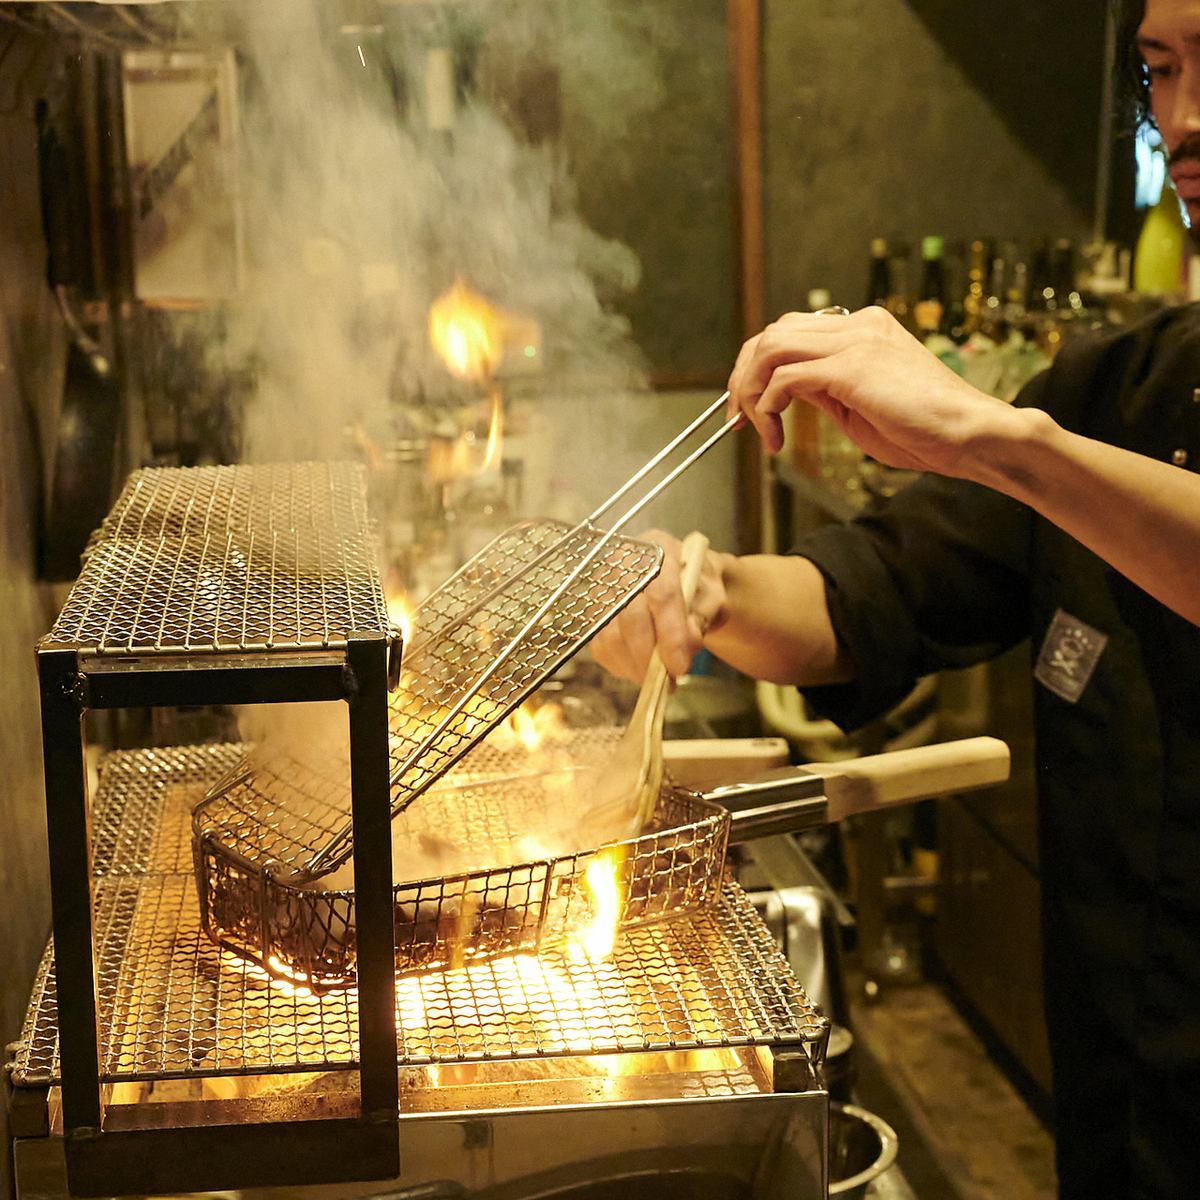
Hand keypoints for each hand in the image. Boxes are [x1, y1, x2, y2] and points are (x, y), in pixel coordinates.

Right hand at [589, 529, 726, 682]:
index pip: (661, 592)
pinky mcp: (594, 612)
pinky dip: (621, 665)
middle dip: (650, 656)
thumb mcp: (713, 598)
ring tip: (657, 678)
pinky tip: (640, 668)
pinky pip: (600, 646)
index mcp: (658, 548)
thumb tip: (687, 643)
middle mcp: (624, 563)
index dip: (670, 633)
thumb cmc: (699, 588)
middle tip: (667, 681)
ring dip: (634, 666)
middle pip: (631, 616)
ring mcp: (604, 587)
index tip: (679, 666)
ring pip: (611, 635)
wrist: (685, 585)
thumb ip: (703, 617)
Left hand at [726, 306, 1012, 476]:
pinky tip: (775, 435)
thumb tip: (785, 392)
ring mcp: (856, 341)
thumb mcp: (859, 405)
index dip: (758, 367)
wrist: (970, 435)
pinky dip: (768, 406)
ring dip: (751, 390)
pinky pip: (786, 377)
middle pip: (771, 333)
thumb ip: (824, 389)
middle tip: (736, 417)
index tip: (747, 406)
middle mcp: (858, 324)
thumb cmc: (924, 430)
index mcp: (864, 327)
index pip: (791, 331)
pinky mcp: (853, 367)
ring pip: (771, 348)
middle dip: (742, 375)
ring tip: (755, 428)